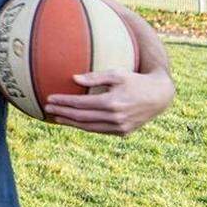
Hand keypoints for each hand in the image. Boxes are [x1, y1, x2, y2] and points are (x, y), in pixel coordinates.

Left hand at [43, 68, 174, 135]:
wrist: (159, 96)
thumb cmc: (136, 80)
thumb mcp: (117, 74)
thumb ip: (95, 77)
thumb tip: (73, 78)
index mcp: (112, 103)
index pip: (81, 104)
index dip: (64, 102)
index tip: (50, 98)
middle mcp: (115, 118)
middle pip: (81, 118)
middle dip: (62, 112)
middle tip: (47, 108)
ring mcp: (119, 127)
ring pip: (88, 127)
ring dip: (70, 123)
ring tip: (56, 116)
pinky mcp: (123, 133)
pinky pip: (98, 130)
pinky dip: (84, 126)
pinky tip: (74, 122)